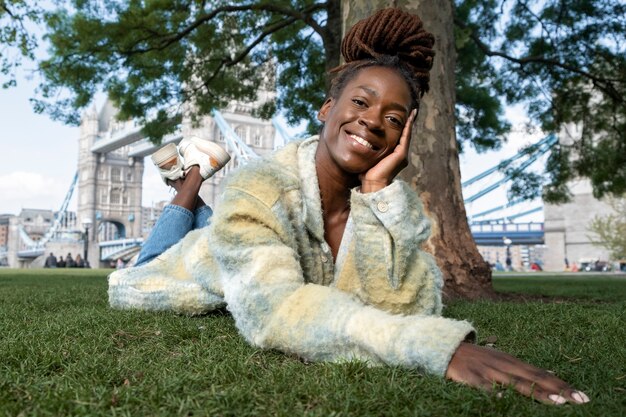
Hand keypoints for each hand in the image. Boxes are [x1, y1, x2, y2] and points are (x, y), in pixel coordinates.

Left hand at [360, 109, 416, 192]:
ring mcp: (402, 155)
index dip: (400, 128)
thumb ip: (368, 150)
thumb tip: (359, 142)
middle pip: (404, 136)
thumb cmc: (367, 175)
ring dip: (409, 123)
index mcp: (393, 157)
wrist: (372, 184)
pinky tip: (409, 119)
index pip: (397, 139)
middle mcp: (400, 155)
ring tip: (412, 112)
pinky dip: (407, 128)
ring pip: (406, 135)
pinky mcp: (401, 155)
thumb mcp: (368, 158)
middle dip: (407, 124)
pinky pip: (405, 137)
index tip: (402, 118)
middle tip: (411, 112)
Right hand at [445, 342, 589, 404]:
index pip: (541, 373)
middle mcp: (502, 364)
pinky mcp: (469, 376)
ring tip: (556, 403)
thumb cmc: (474, 359)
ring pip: (515, 382)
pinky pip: (483, 386)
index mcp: (510, 360)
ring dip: (537, 392)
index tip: (581, 396)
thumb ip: (518, 371)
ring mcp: (487, 369)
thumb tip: (546, 380)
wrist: (443, 347)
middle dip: (558, 389)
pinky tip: (502, 400)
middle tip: (579, 400)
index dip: (561, 384)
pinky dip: (493, 392)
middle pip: (534, 377)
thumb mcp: (498, 361)